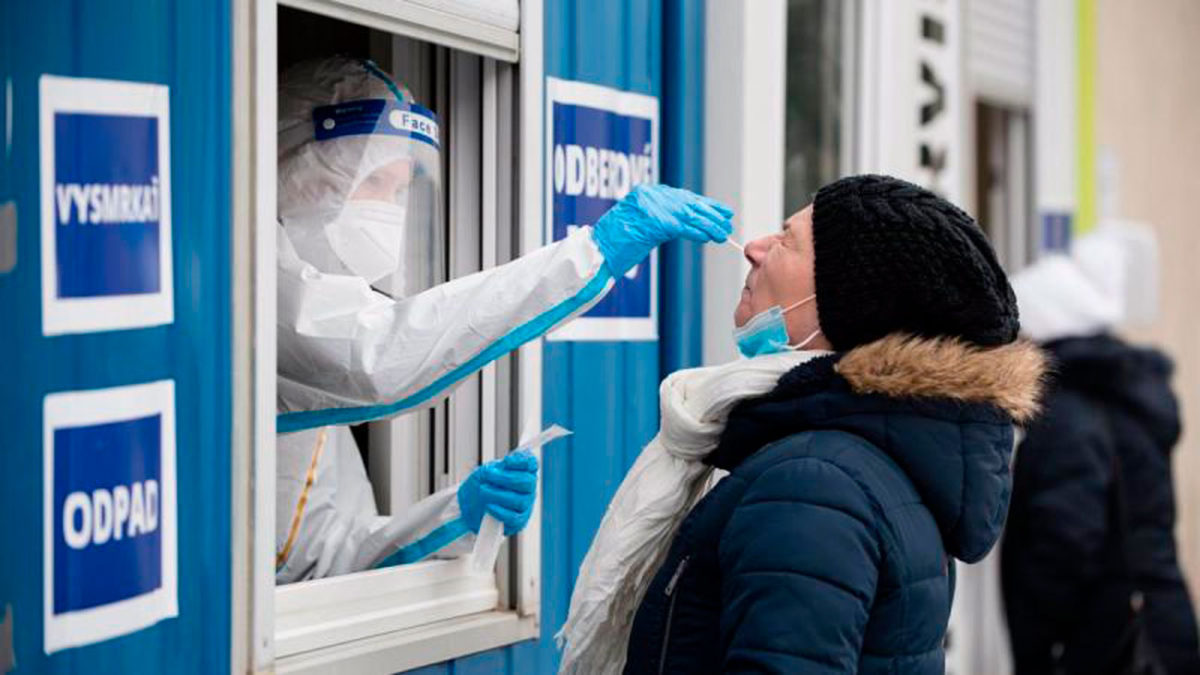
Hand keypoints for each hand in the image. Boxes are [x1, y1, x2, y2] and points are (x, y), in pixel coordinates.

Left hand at [457, 450, 538, 535]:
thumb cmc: (481, 487)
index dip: (522, 461)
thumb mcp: (487, 471)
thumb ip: (500, 466)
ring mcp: (524, 506)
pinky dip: (500, 511)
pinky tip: (489, 506)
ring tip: (483, 491)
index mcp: (523, 473)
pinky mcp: (518, 522)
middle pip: (528, 482)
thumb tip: (509, 461)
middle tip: (488, 475)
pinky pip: (513, 518)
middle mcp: (527, 489)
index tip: (506, 461)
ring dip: (498, 494)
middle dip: (506, 478)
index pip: (531, 464)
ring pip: (520, 501)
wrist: (468, 507)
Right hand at [592, 184, 733, 275]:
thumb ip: (661, 220)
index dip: (703, 205)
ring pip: (689, 214)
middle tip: (727, 220)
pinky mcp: (654, 221)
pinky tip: (708, 238)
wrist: (597, 253)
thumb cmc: (615, 245)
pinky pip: (683, 226)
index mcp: (646, 193)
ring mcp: (652, 206)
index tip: (719, 210)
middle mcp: (650, 194)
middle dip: (710, 212)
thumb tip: (687, 223)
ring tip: (722, 233)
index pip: (682, 197)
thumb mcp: (640, 226)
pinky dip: (697, 232)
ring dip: (708, 224)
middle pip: (688, 202)